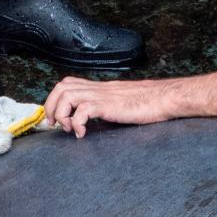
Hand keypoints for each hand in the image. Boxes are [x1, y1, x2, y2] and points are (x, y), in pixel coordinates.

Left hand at [43, 77, 176, 137]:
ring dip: (62, 114)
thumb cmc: (149, 103)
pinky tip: (83, 133)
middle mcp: (98, 88)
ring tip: (71, 128)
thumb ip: (107, 107)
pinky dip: (77, 123)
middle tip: (55, 125)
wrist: (165, 98)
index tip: (54, 118)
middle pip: (62, 86)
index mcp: (100, 88)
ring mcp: (103, 95)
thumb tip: (94, 120)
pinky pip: (83, 109)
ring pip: (67, 94)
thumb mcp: (122, 103)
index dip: (54, 99)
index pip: (68, 83)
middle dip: (51, 106)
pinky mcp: (109, 104)